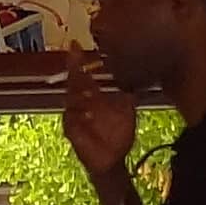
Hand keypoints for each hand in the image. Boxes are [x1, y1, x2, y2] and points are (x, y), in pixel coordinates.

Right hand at [62, 55, 139, 182]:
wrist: (113, 160)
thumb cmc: (117, 135)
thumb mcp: (127, 111)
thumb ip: (128, 95)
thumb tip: (135, 79)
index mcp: (91, 97)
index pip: (82, 74)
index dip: (77, 61)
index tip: (75, 44)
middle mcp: (80, 105)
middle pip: (73, 83)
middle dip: (74, 69)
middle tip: (73, 54)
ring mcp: (74, 118)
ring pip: (70, 100)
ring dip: (76, 90)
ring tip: (82, 79)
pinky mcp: (72, 133)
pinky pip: (71, 122)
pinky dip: (77, 116)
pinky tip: (86, 112)